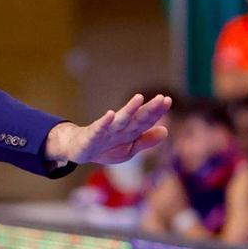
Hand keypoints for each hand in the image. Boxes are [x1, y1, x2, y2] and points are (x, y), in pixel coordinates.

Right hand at [47, 94, 170, 164]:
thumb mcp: (129, 149)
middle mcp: (120, 127)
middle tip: (161, 98)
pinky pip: (98, 129)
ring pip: (120, 120)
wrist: (79, 150)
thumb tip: (166, 131)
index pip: (146, 120)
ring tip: (139, 98)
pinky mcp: (91, 136)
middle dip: (149, 108)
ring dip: (129, 109)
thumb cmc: (106, 148)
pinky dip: (104, 122)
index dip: (157, 112)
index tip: (168, 100)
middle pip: (137, 118)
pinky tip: (110, 114)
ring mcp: (106, 130)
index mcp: (130, 131)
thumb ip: (146, 141)